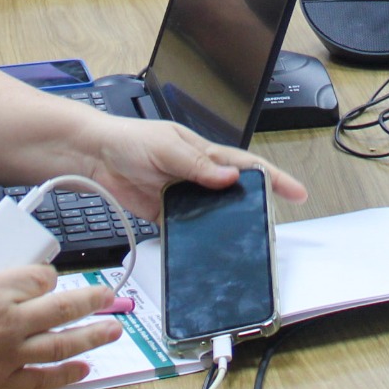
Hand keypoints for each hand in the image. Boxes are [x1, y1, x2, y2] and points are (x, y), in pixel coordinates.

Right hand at [0, 225, 123, 388]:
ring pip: (60, 345)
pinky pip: (40, 379)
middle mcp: (7, 323)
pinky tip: (84, 369)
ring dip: (91, 337)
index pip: (39, 278)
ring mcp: (6, 355)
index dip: (47, 276)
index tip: (47, 278)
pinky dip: (65, 376)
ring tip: (113, 329)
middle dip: (91, 300)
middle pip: (61, 309)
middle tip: (109, 296)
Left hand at [78, 118, 306, 220]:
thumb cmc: (129, 139)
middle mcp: (197, 175)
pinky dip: (195, 239)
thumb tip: (228, 177)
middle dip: (253, 207)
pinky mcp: (164, 214)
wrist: (93, 156)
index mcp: (204, 153)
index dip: (273, 177)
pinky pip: (186, 229)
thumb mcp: (167, 146)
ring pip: (212, 214)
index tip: (295, 191)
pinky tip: (202, 248)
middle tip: (269, 224)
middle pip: (233, 194)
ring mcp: (182, 196)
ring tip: (240, 242)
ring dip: (223, 226)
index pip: (246, 165)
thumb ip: (197, 164)